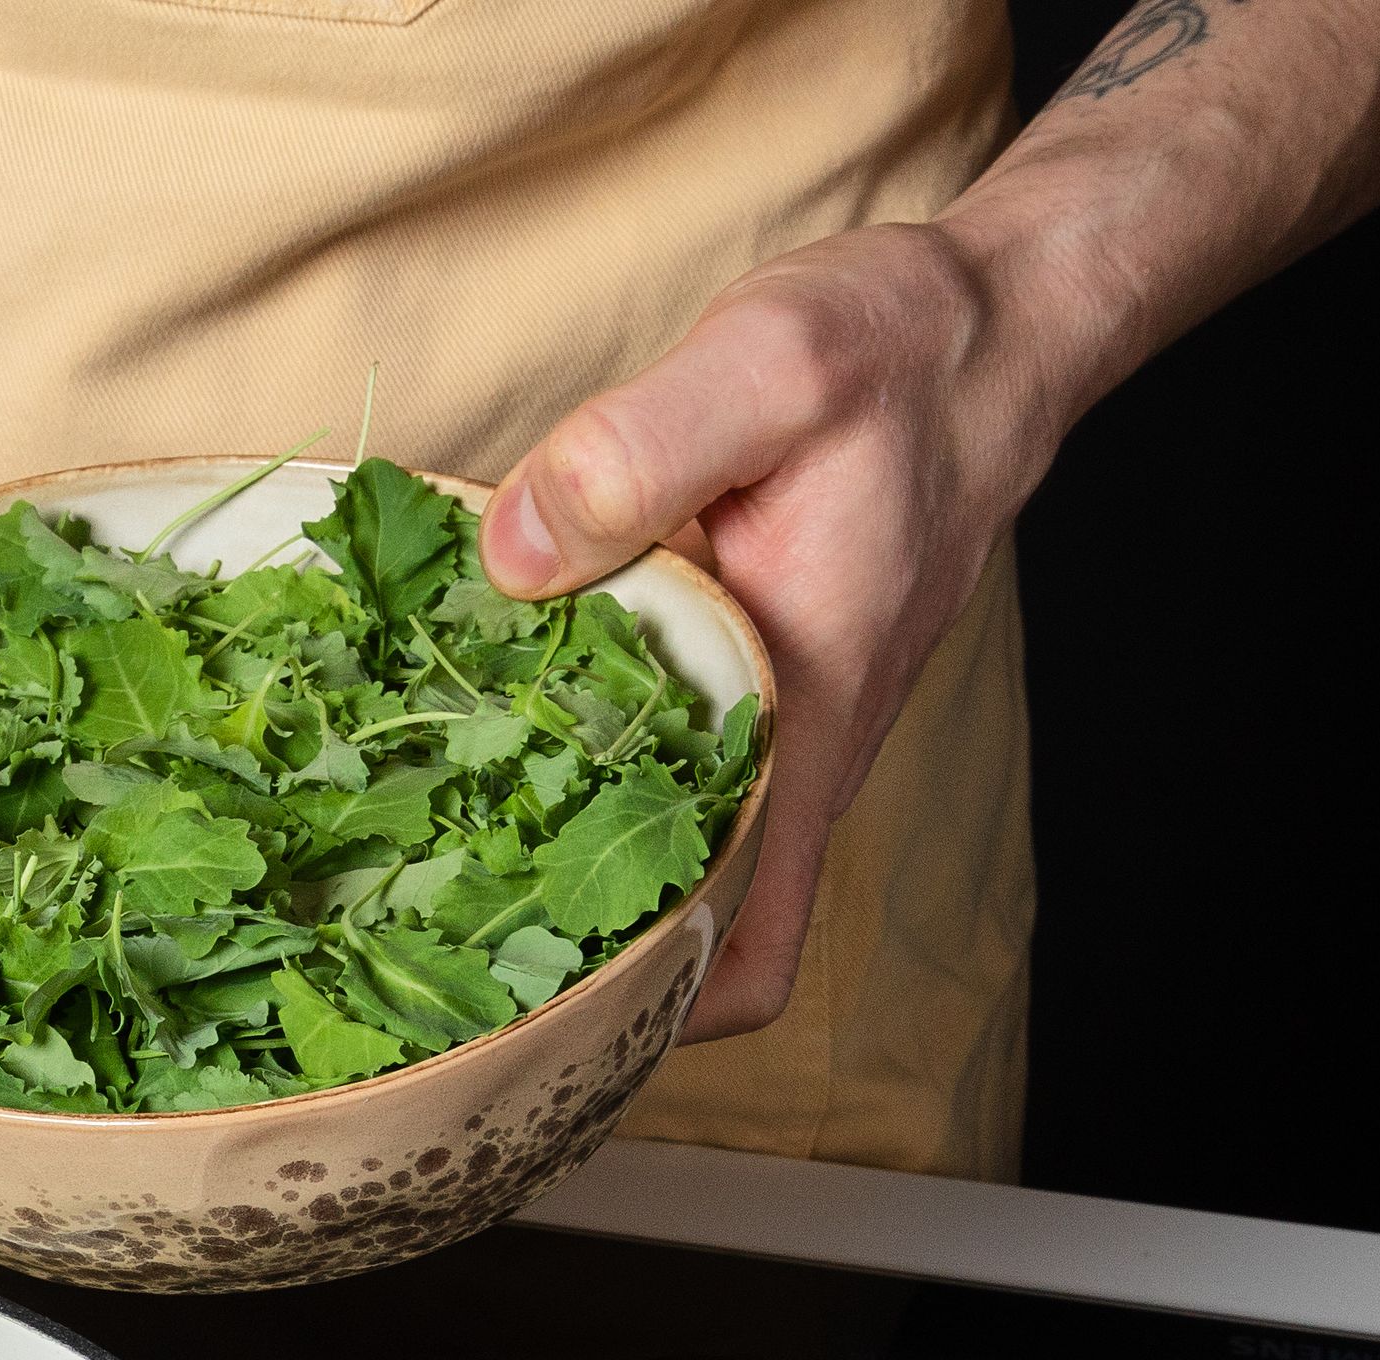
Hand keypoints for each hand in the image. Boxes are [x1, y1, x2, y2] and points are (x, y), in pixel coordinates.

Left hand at [479, 221, 1065, 1040]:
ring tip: (393, 843)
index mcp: (808, 725)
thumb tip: (512, 559)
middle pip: (675, 928)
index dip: (655, 1013)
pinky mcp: (732, 674)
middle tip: (397, 927)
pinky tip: (457, 716)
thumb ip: (639, 452)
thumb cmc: (902, 354)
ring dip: (542, 853)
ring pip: (649, 846)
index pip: (754, 955)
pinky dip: (560, 758)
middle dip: (554, 947)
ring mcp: (760, 722)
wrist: (986, 327)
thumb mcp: (772, 364)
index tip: (532, 1009)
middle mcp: (786, 754)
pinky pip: (641, 760)